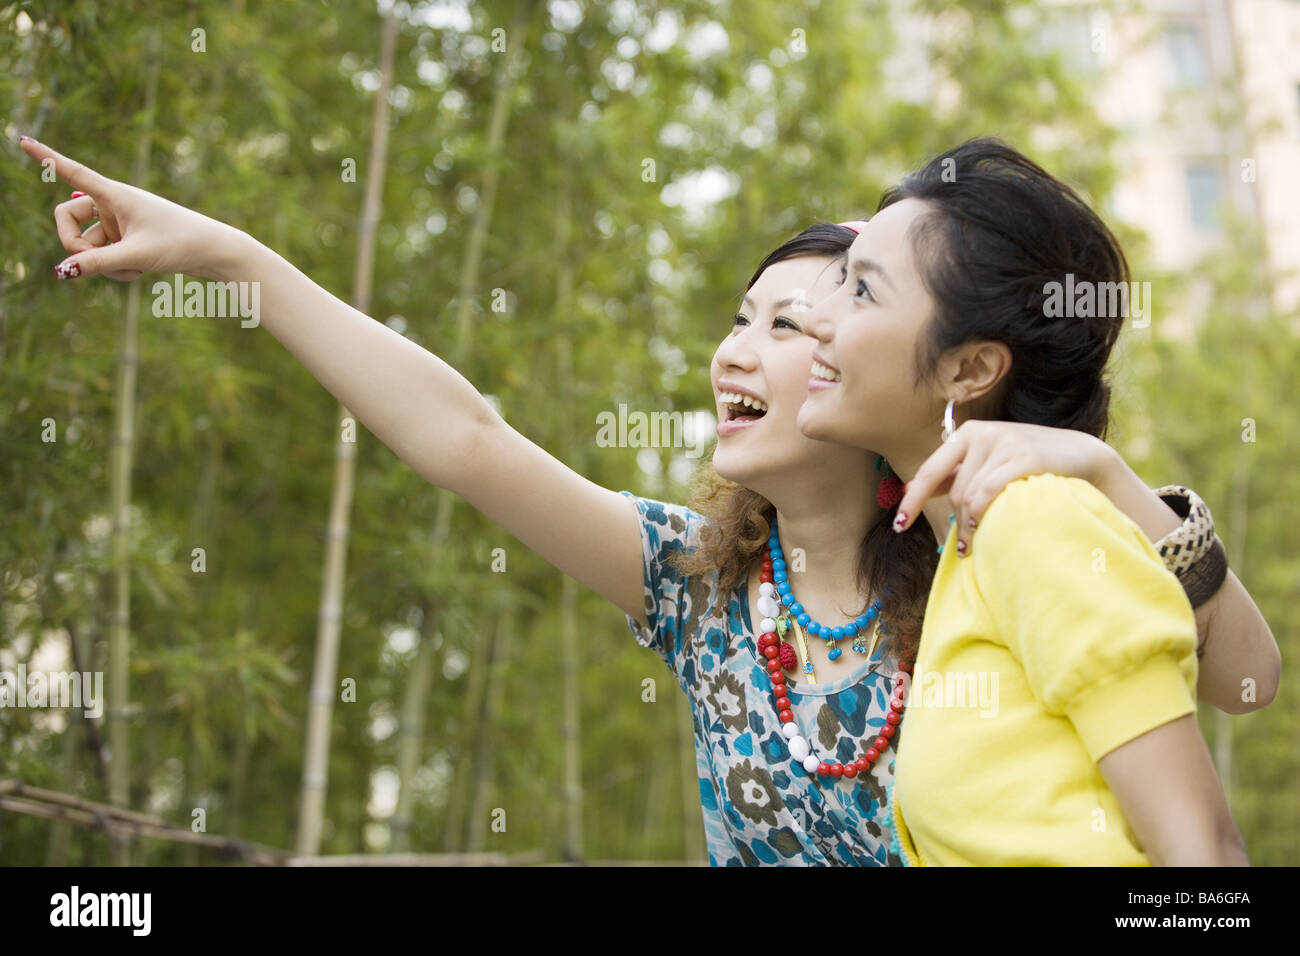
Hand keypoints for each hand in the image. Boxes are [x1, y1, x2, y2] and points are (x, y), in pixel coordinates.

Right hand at [18, 135, 242, 281]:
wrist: (215, 252)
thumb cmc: (181, 244)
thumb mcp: (136, 257)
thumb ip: (98, 264)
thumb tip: (60, 271)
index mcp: (116, 195)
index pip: (73, 172)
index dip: (46, 158)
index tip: (21, 140)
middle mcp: (114, 204)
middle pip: (67, 219)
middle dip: (72, 244)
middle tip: (87, 264)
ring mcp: (120, 222)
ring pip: (89, 246)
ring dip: (101, 263)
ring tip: (131, 271)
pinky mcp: (127, 238)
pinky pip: (105, 255)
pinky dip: (115, 267)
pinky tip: (137, 274)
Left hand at [894, 420, 1111, 555]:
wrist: (1080, 456)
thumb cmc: (1027, 464)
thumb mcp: (986, 463)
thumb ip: (953, 475)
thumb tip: (911, 488)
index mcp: (967, 434)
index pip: (930, 471)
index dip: (912, 499)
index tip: (899, 525)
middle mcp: (983, 433)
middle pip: (955, 491)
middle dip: (956, 523)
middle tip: (961, 547)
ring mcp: (1005, 442)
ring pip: (971, 495)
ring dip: (970, 525)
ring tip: (974, 544)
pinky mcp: (1025, 456)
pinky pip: (990, 492)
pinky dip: (982, 514)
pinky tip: (982, 529)